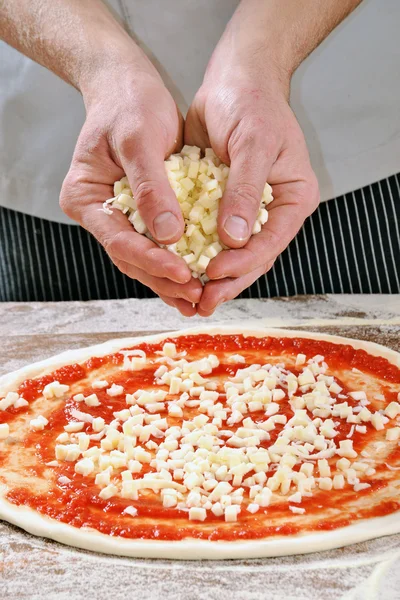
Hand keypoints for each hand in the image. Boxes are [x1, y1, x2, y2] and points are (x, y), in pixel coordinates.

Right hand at [60, 55, 201, 316]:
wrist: (129, 86)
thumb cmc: (129, 104)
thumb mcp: (140, 140)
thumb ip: (152, 188)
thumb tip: (169, 236)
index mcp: (85, 198)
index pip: (118, 240)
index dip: (152, 260)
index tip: (182, 273)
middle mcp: (98, 214)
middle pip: (130, 258)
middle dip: (164, 279)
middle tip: (196, 296)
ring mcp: (118, 217)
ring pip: (144, 259)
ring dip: (171, 280)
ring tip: (199, 298)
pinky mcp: (140, 214)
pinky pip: (158, 245)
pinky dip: (176, 262)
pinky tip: (197, 278)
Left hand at [185, 35, 318, 315]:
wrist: (233, 80)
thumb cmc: (252, 103)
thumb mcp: (253, 144)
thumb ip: (245, 190)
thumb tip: (235, 238)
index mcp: (292, 199)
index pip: (271, 242)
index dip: (243, 263)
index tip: (214, 273)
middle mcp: (271, 210)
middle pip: (252, 257)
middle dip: (226, 281)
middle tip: (200, 303)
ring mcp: (246, 210)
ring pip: (230, 252)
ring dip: (210, 276)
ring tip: (188, 298)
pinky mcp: (222, 205)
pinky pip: (209, 235)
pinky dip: (195, 252)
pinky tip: (177, 267)